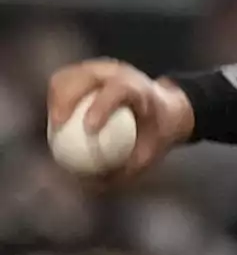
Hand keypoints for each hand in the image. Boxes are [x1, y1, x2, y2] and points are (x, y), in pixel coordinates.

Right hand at [46, 58, 194, 184]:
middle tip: (58, 126)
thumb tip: (91, 185)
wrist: (165, 111)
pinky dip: (55, 98)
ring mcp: (101, 69)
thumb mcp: (147, 158)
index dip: (102, 106)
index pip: (118, 90)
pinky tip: (54, 120)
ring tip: (54, 124)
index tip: (89, 129)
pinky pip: (63, 81)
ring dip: (56, 98)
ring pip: (69, 76)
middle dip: (67, 99)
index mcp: (140, 89)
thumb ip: (122, 171)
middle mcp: (120, 72)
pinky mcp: (86, 71)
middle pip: (85, 76)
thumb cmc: (155, 137)